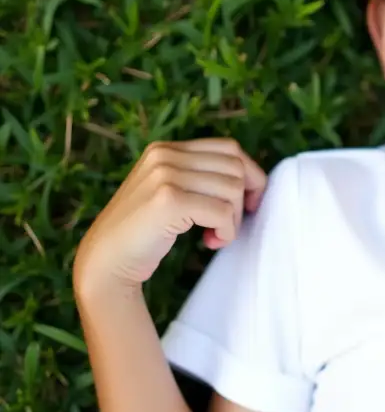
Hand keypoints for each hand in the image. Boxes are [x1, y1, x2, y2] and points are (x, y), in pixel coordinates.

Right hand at [73, 137, 266, 292]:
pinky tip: (210, 242)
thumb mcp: (169, 192)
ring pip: (233, 189)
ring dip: (233, 220)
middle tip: (226, 227)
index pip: (229, 148)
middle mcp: (164, 155)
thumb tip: (253, 178)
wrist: (105, 263)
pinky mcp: (169, 201)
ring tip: (214, 236)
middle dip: (242, 201)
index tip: (248, 204)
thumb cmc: (144, 233)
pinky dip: (226, 231)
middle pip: (236, 167)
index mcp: (165, 149)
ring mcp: (164, 175)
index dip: (249, 175)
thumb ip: (198, 177)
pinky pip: (222, 212)